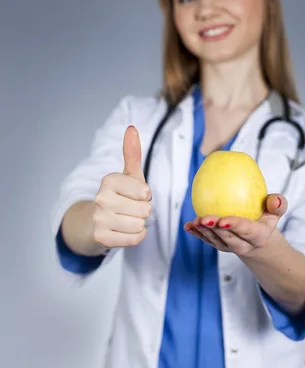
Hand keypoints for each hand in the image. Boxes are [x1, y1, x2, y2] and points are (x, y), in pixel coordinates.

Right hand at [92, 126, 151, 249]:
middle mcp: (100, 198)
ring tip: (126, 218)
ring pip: (139, 225)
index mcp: (108, 180)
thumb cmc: (120, 195)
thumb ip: (132, 153)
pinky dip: (135, 237)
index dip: (145, 196)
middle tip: (130, 208)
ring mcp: (99, 219)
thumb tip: (132, 128)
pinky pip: (134, 239)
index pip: (145, 192)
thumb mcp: (129, 175)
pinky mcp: (100, 237)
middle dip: (143, 211)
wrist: (95, 221)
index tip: (135, 194)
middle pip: (144, 211)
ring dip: (138, 224)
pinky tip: (124, 230)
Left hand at [184, 194, 287, 256]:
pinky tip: (188, 226)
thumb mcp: (276, 211)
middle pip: (228, 239)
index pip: (247, 231)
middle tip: (204, 219)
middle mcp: (244, 245)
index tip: (223, 220)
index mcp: (259, 236)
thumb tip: (274, 199)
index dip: (235, 226)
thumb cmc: (266, 217)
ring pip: (216, 241)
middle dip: (215, 230)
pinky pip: (207, 240)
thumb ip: (278, 204)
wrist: (259, 238)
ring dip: (204, 232)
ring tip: (194, 221)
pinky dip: (197, 234)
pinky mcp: (220, 245)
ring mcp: (230, 247)